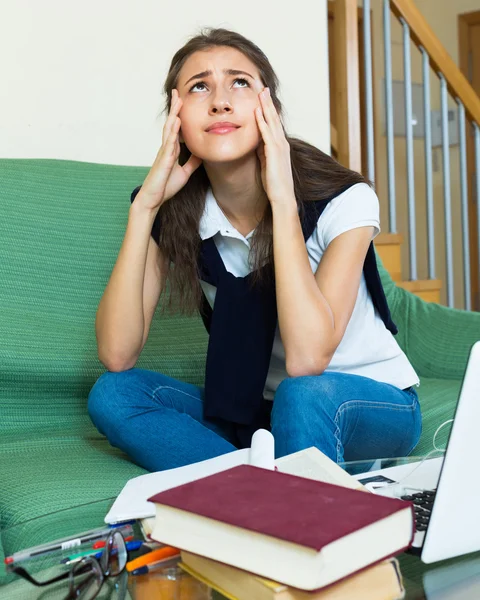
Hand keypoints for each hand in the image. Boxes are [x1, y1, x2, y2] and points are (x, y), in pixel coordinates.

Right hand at [135, 89, 202, 210]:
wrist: (153, 199)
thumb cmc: (166, 186)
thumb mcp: (184, 173)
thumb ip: (192, 163)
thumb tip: (201, 154)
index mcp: (172, 150)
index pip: (177, 129)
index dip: (179, 115)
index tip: (182, 102)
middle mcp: (167, 148)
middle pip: (172, 124)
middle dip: (175, 108)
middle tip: (178, 92)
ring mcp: (164, 153)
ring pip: (169, 129)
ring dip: (174, 114)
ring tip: (177, 100)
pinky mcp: (164, 160)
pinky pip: (169, 143)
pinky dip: (173, 131)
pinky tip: (177, 121)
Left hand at [255, 88, 294, 205]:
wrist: (282, 196)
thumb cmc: (274, 184)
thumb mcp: (266, 163)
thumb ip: (262, 152)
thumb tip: (255, 143)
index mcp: (280, 146)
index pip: (274, 123)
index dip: (268, 110)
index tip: (263, 97)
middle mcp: (282, 143)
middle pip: (274, 118)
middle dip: (268, 102)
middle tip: (263, 87)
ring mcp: (279, 147)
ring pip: (272, 122)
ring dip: (266, 107)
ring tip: (261, 93)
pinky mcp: (274, 153)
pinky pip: (267, 134)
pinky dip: (262, 122)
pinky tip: (257, 112)